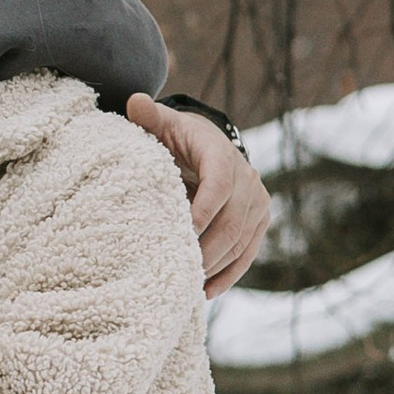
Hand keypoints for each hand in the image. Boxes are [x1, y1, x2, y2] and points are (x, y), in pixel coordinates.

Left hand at [125, 94, 271, 294]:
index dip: (204, 209)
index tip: (183, 232)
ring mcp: (257, 201)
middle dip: (207, 248)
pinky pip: (248, 251)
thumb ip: (149, 117)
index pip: (219, 183)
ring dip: (216, 265)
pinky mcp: (259, 220)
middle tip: (179, 270)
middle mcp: (247, 176)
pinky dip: (229, 273)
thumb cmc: (176, 137)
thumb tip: (134, 101)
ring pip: (241, 240)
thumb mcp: (162, 125)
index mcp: (222, 153)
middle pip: (232, 219)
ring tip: (186, 284)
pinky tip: (206, 291)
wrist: (207, 146)